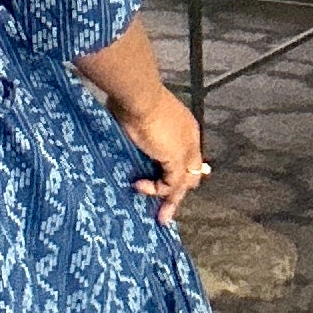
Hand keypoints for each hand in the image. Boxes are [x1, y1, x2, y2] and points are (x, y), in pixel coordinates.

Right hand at [107, 87, 207, 225]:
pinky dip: (157, 190)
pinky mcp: (177, 160)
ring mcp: (185, 150)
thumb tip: (123, 132)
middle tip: (167, 209)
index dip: (177, 170)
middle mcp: (189, 139)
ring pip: (183, 183)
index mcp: (183, 127)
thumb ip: (136, 128)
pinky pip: (171, 185)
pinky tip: (139, 187)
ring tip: (161, 217)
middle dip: (178, 191)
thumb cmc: (132, 100)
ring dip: (171, 201)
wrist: (138, 95)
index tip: (163, 182)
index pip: (186, 156)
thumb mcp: (134, 115)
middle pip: (189, 172)